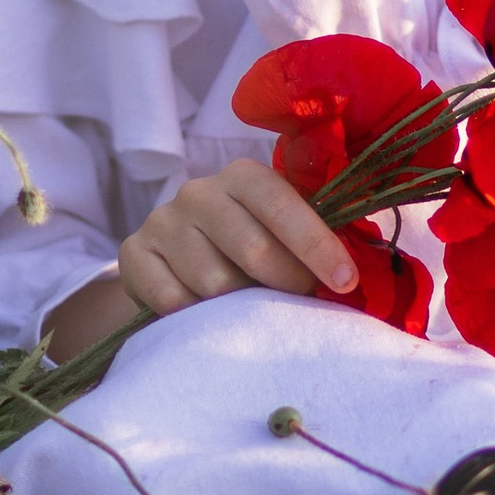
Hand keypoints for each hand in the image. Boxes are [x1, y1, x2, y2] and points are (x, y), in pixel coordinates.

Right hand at [42, 159, 359, 358]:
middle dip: (285, 284)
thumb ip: (315, 236)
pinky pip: (174, 300)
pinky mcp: (135, 254)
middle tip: (296, 302)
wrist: (174, 264)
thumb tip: (360, 268)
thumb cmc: (247, 249)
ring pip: (214, 283)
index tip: (344, 282)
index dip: (316, 245)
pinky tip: (204, 314)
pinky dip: (197, 317)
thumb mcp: (280, 233)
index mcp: (244, 177)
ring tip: (243, 306)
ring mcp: (162, 221)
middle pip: (252, 249)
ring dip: (238, 306)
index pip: (282, 205)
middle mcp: (199, 192)